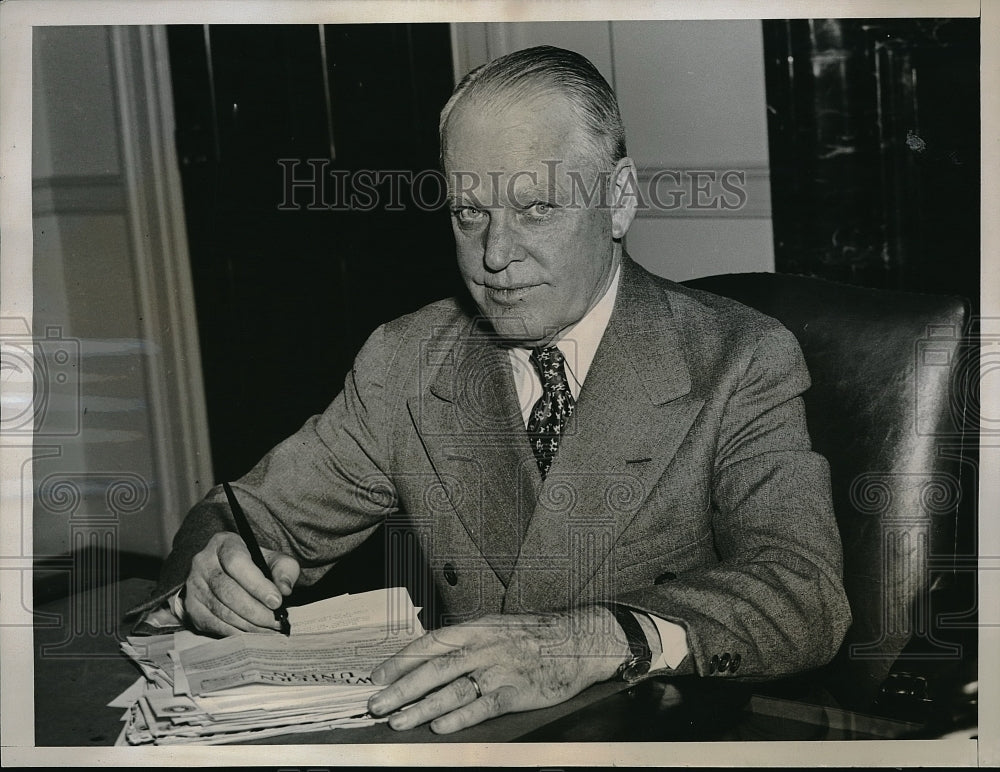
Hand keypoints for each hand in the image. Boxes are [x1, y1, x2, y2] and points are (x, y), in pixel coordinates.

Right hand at [184, 531, 299, 635]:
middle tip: (275, 621)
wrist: (228, 574)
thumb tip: (285, 589)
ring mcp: (194, 585)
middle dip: (256, 610)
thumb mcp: (273, 559)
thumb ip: (284, 569)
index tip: (276, 601)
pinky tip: (252, 633)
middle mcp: (203, 562)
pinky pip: (213, 624)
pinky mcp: (191, 607)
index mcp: (224, 543)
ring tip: (268, 629)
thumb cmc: (255, 565)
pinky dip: (235, 632)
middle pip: (228, 590)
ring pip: (221, 610)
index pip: (236, 562)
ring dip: (248, 624)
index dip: (257, 584)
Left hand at [367, 606, 630, 732]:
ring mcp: (500, 670)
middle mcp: (483, 647)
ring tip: (398, 721)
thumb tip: (429, 657)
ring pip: (452, 690)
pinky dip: (460, 718)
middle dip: (400, 689)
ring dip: (421, 707)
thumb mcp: (496, 627)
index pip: (430, 644)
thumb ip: (466, 641)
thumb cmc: (535, 635)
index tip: (377, 676)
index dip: (400, 660)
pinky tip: (440, 727)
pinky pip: (483, 706)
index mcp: (476, 629)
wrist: (578, 639)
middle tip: (376, 705)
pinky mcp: (517, 692)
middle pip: (434, 669)